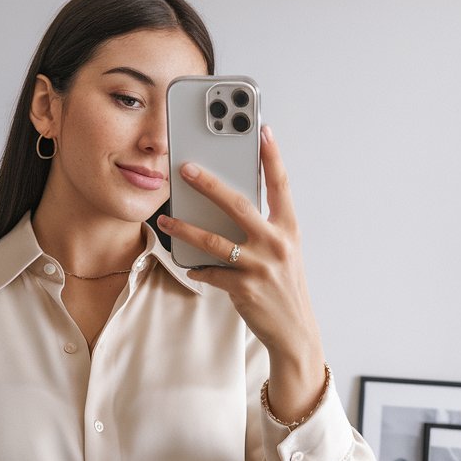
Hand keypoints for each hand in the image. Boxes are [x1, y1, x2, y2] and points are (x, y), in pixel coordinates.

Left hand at [158, 125, 325, 422]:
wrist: (294, 331)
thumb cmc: (284, 287)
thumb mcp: (284, 252)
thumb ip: (264, 228)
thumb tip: (230, 205)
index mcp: (289, 229)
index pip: (281, 185)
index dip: (271, 156)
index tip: (261, 129)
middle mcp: (277, 243)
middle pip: (238, 205)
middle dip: (209, 184)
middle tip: (186, 168)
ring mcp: (260, 266)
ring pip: (215, 240)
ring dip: (185, 228)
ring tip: (166, 220)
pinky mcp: (244, 287)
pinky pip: (211, 273)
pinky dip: (197, 269)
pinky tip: (189, 267)